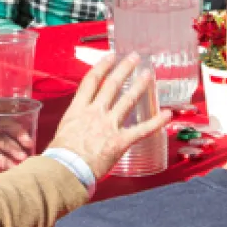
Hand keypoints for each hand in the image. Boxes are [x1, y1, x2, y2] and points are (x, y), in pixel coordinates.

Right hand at [47, 53, 171, 179]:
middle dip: (124, 69)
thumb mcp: (61, 134)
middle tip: (134, 58)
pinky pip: (142, 130)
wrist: (67, 169)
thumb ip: (70, 128)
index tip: (110, 57)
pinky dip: (156, 122)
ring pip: (127, 100)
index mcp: (78, 110)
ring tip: (148, 74)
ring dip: (139, 86)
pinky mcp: (121, 141)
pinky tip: (166, 114)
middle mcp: (95, 113)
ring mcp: (109, 125)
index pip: (92, 81)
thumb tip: (69, 133)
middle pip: (112, 85)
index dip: (102, 66)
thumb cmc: (60, 156)